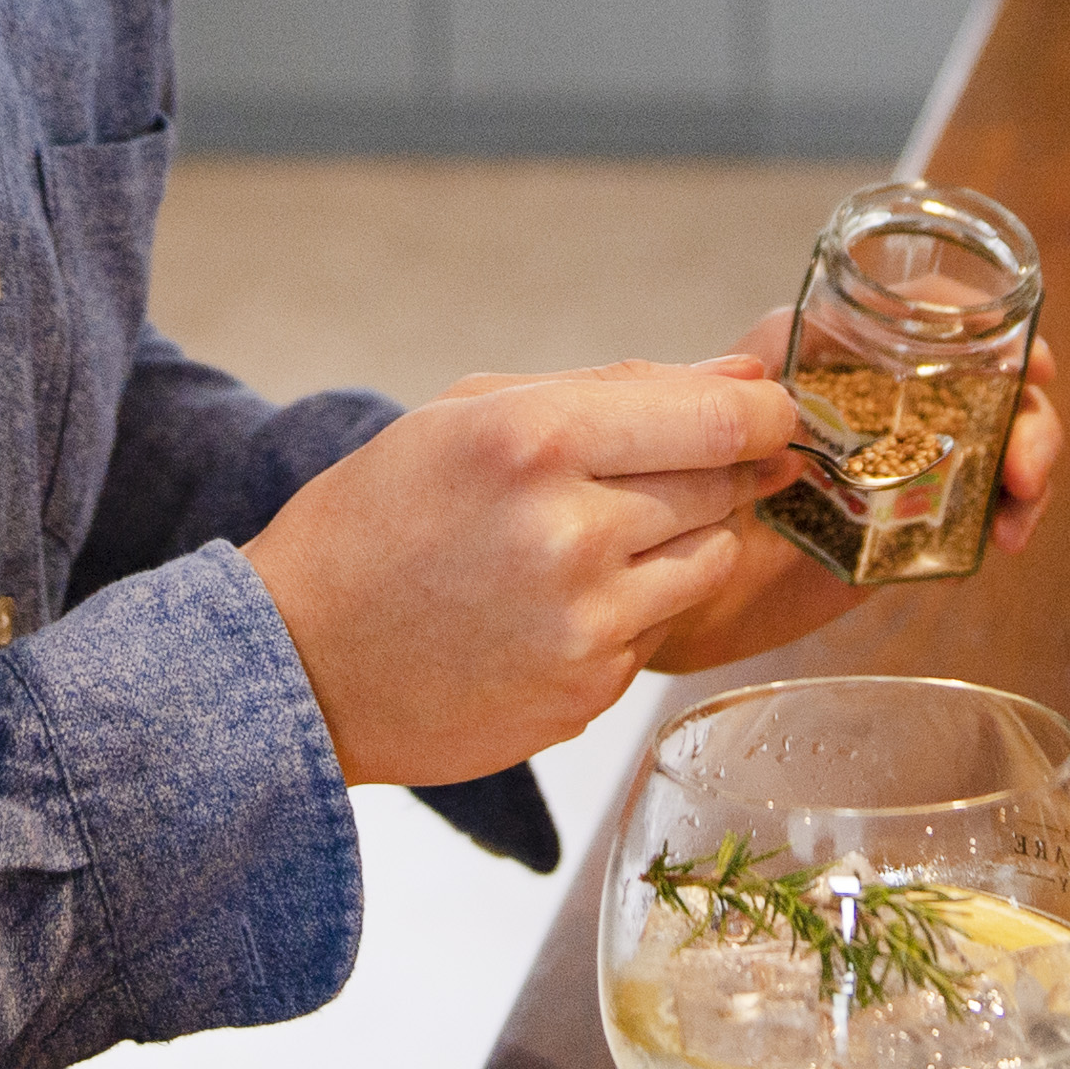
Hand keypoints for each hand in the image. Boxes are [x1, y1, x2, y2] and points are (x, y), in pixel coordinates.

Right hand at [240, 358, 803, 787]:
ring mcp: (584, 624)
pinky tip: (560, 603)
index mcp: (536, 441)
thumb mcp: (471, 412)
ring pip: (711, 561)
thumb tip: (745, 375)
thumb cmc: (379, 520)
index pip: (722, 417)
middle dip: (718, 470)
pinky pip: (661, 627)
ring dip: (681, 542)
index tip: (770, 412)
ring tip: (599, 539)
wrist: (299, 661)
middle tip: (658, 473)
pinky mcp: (589, 693)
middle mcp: (569, 533)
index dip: (767, 412)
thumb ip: (616, 386)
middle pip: (726, 485)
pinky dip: (633, 608)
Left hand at [640, 319, 1069, 673]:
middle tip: (1025, 461)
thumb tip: (758, 379)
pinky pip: (976, 509)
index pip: (929, 315)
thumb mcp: (692, 420)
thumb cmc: (668, 484)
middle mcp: (877, 401)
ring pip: (994, 440)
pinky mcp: (907, 529)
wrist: (657, 586)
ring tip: (1018, 504)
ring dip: (1028, 458)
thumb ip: (722, 394)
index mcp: (833, 353)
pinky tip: (1004, 538)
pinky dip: (1007, 514)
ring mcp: (899, 465)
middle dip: (1025, 411)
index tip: (1028, 361)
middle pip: (984, 381)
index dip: (990, 325)